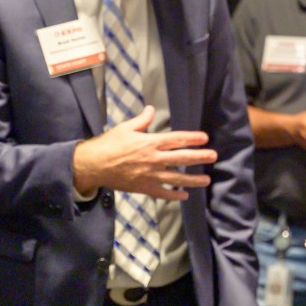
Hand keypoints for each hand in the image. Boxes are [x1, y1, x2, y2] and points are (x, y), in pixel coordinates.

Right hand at [73, 105, 216, 199]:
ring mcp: (150, 175)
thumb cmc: (109, 144)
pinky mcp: (143, 188)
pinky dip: (174, 195)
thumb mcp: (126, 127)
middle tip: (213, 156)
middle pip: (182, 158)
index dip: (192, 138)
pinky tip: (184, 196)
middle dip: (200, 157)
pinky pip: (162, 193)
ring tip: (206, 180)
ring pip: (176, 178)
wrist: (93, 165)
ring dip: (193, 180)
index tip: (205, 138)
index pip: (177, 139)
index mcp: (150, 142)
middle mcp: (154, 159)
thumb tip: (151, 109)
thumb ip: (142, 120)